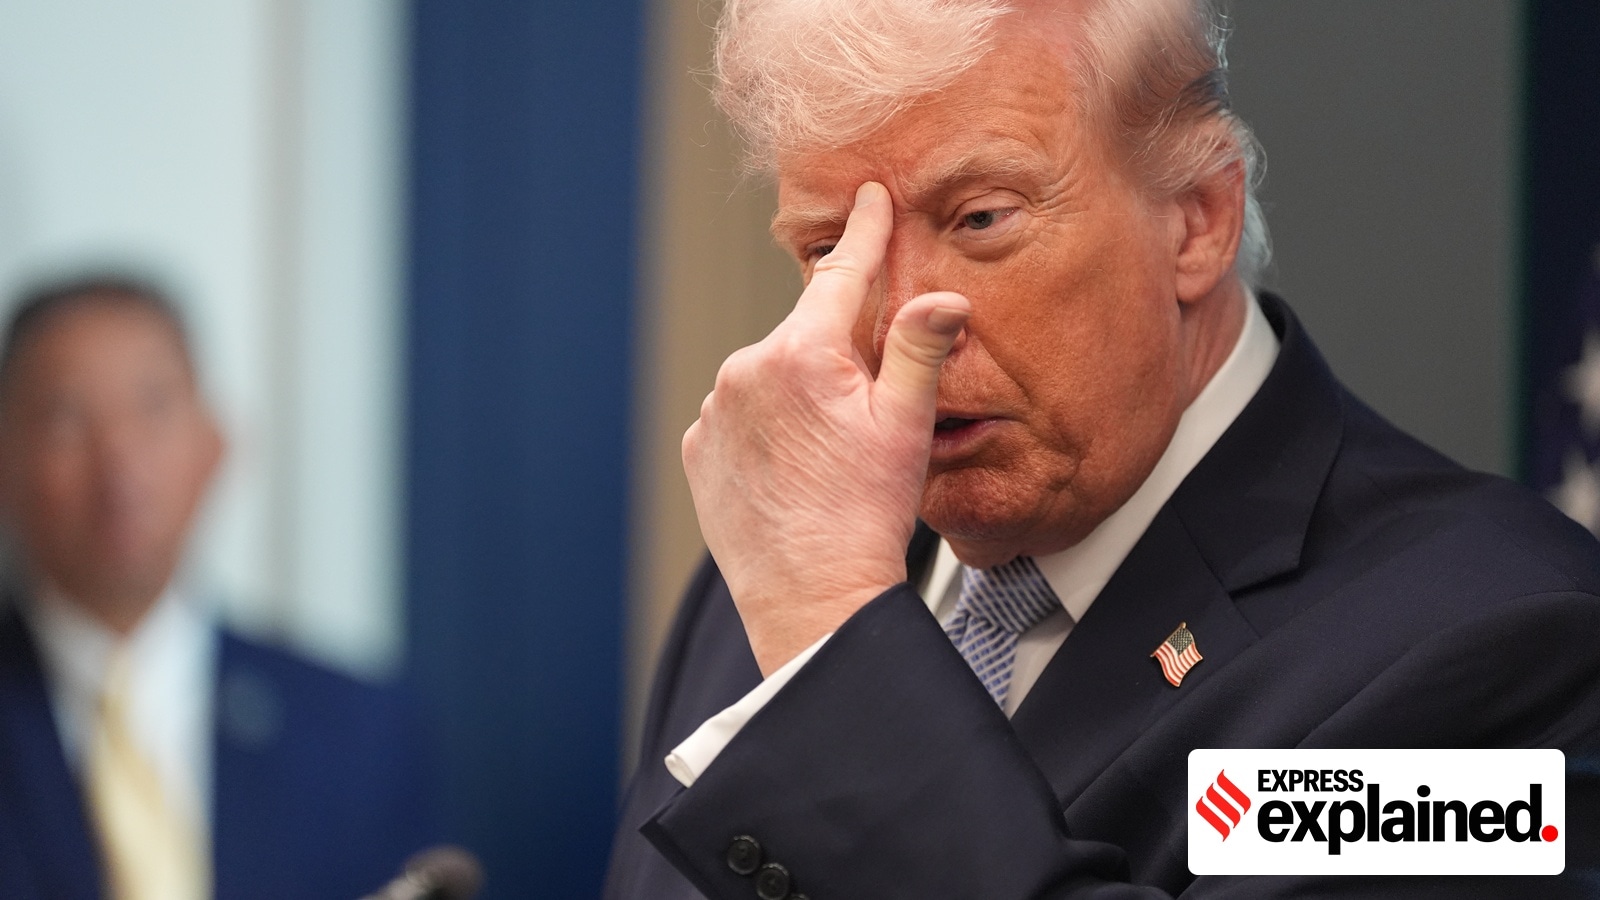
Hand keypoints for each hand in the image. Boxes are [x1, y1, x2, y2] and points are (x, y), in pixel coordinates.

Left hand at [683, 182, 970, 674]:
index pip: (841, 274)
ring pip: (769, 375)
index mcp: (802, 354)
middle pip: (806, 333)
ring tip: (827, 453)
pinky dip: (765, 425)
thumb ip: (919, 351)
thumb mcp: (907, 428)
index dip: (864, 232)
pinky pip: (738, 414)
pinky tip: (793, 466)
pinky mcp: (698, 447)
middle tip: (867, 408)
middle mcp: (744, 370)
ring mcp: (714, 410)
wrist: (811, 597)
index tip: (870, 195)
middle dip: (837, 350)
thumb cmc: (866, 516)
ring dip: (798, 391)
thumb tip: (943, 296)